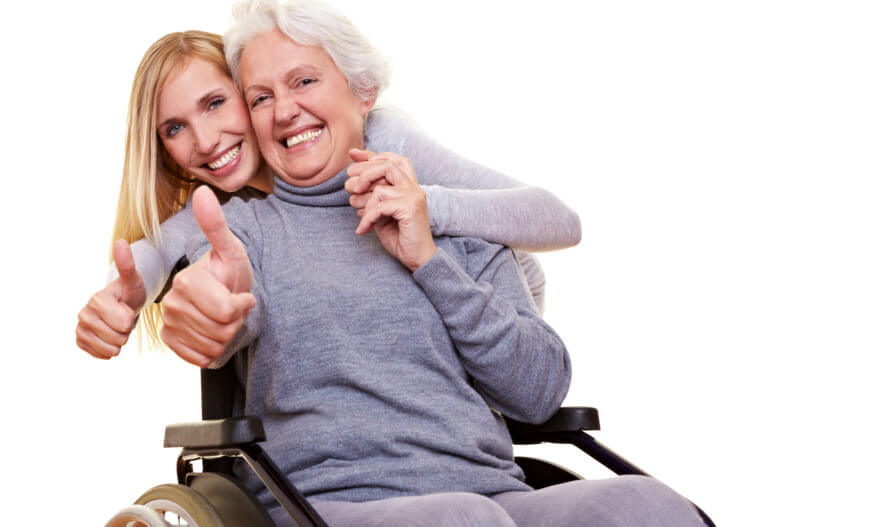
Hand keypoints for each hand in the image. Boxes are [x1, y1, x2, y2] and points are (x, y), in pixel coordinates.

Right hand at [75, 240, 146, 358]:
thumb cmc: (129, 293)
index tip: (127, 309)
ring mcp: (80, 328)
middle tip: (123, 319)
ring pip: (112, 349)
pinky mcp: (80, 341)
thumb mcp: (133, 280)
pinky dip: (110, 350)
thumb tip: (121, 242)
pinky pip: (102, 355)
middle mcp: (83, 313)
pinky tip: (110, 336)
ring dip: (120, 341)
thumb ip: (127, 265)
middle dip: (126, 331)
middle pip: (119, 338)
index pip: (124, 323)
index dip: (131, 319)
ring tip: (117, 327)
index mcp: (96, 299)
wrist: (120, 306)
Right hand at [160, 186, 255, 367]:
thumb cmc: (232, 275)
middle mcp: (171, 303)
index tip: (241, 295)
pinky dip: (215, 350)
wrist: (226, 301)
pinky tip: (214, 334)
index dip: (243, 306)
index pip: (227, 310)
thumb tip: (202, 190)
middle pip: (222, 329)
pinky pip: (202, 358)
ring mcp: (169, 324)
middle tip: (233, 308)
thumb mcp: (232, 251)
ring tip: (225, 320)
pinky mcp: (172, 343)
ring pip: (214, 346)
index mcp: (186, 281)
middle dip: (237, 322)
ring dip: (228, 336)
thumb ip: (216, 225)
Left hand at [346, 148, 437, 270]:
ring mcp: (414, 197)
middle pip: (386, 165)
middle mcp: (413, 187)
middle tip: (350, 187)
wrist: (417, 258)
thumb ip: (372, 194)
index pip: (393, 159)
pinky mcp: (410, 209)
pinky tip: (364, 229)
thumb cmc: (399, 237)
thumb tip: (352, 178)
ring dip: (363, 203)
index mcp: (408, 186)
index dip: (371, 155)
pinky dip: (368, 218)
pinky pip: (380, 207)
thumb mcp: (381, 211)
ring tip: (360, 216)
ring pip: (380, 189)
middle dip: (363, 172)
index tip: (352, 155)